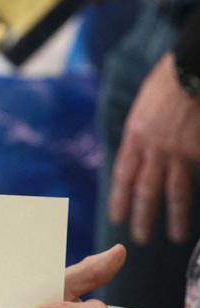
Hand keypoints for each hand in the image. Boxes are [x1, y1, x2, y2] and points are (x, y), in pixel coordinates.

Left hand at [109, 53, 199, 244]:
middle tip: (140, 239)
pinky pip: (199, 179)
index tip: (117, 217)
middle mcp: (155, 148)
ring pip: (176, 192)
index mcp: (135, 136)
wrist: (190, 69)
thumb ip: (140, 133)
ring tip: (176, 238)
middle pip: (146, 190)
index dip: (120, 198)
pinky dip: (199, 198)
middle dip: (143, 217)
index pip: (124, 175)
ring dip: (176, 218)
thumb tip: (139, 154)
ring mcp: (181, 152)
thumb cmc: (167, 82)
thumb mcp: (142, 108)